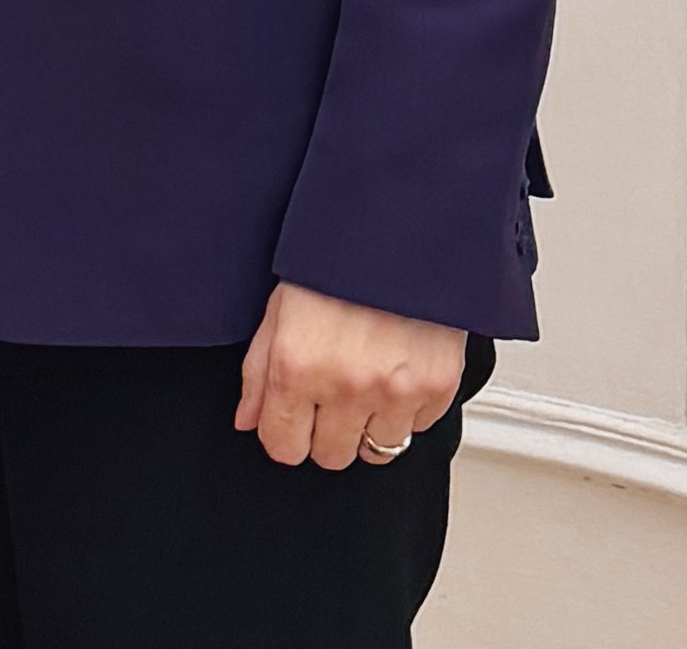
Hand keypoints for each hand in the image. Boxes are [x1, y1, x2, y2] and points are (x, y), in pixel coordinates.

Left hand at [235, 281, 469, 469]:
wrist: (397, 230)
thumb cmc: (333, 261)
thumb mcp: (277, 309)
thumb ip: (258, 373)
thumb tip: (248, 419)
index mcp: (297, 367)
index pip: (284, 447)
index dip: (284, 436)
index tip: (289, 423)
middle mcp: (346, 386)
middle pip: (331, 456)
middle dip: (325, 435)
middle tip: (328, 401)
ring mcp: (396, 391)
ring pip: (378, 450)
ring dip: (369, 427)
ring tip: (365, 387)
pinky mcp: (438, 387)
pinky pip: (418, 427)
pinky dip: (406, 410)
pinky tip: (395, 373)